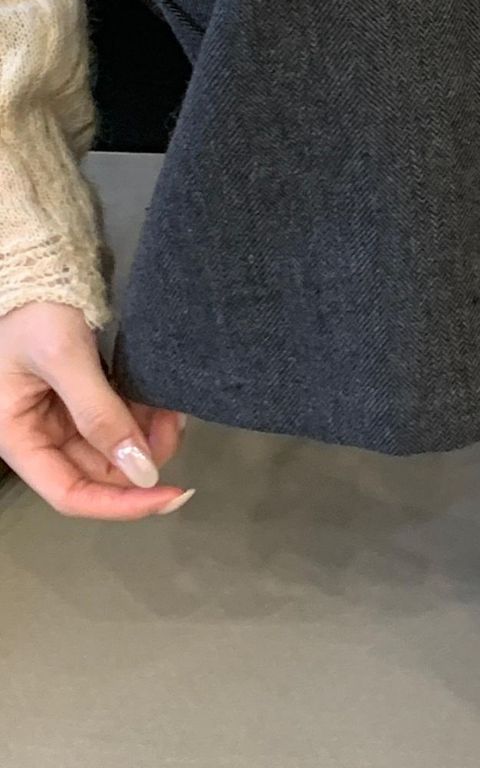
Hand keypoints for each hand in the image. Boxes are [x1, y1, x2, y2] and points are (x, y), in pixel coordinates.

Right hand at [0, 301, 192, 518]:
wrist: (34, 263)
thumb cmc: (32, 309)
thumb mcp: (64, 359)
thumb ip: (100, 415)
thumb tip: (142, 472)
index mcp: (16, 436)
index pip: (70, 494)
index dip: (121, 504)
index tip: (172, 495)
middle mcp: (37, 434)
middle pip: (99, 472)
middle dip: (143, 457)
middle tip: (176, 425)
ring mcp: (60, 417)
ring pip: (115, 447)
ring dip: (149, 435)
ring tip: (172, 408)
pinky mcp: (82, 398)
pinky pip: (119, 420)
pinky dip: (144, 415)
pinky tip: (163, 400)